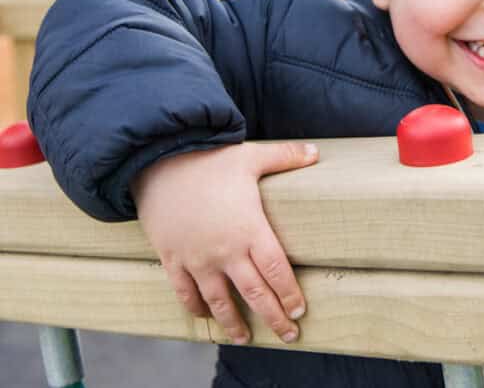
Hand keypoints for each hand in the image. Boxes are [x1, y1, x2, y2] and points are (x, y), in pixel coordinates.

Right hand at [131, 142, 318, 344]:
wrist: (156, 162)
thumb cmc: (208, 160)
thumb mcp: (251, 156)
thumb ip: (287, 157)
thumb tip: (317, 153)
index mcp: (250, 229)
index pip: (277, 271)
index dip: (290, 294)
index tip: (300, 311)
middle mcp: (226, 251)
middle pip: (255, 293)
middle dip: (274, 317)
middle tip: (288, 335)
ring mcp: (197, 259)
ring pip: (219, 301)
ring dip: (234, 323)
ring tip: (244, 339)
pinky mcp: (172, 259)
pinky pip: (184, 292)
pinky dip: (195, 308)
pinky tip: (206, 316)